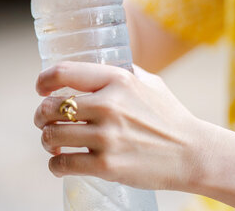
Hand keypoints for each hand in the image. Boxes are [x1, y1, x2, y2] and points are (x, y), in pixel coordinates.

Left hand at [33, 62, 207, 190]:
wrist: (193, 154)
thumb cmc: (170, 117)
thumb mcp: (149, 83)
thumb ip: (121, 73)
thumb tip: (92, 68)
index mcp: (117, 80)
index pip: (63, 73)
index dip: (44, 81)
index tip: (41, 89)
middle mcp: (108, 105)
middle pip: (51, 108)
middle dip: (41, 115)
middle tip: (44, 121)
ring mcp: (107, 137)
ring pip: (52, 136)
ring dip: (47, 141)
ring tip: (53, 143)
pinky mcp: (106, 166)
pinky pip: (62, 165)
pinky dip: (55, 166)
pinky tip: (60, 163)